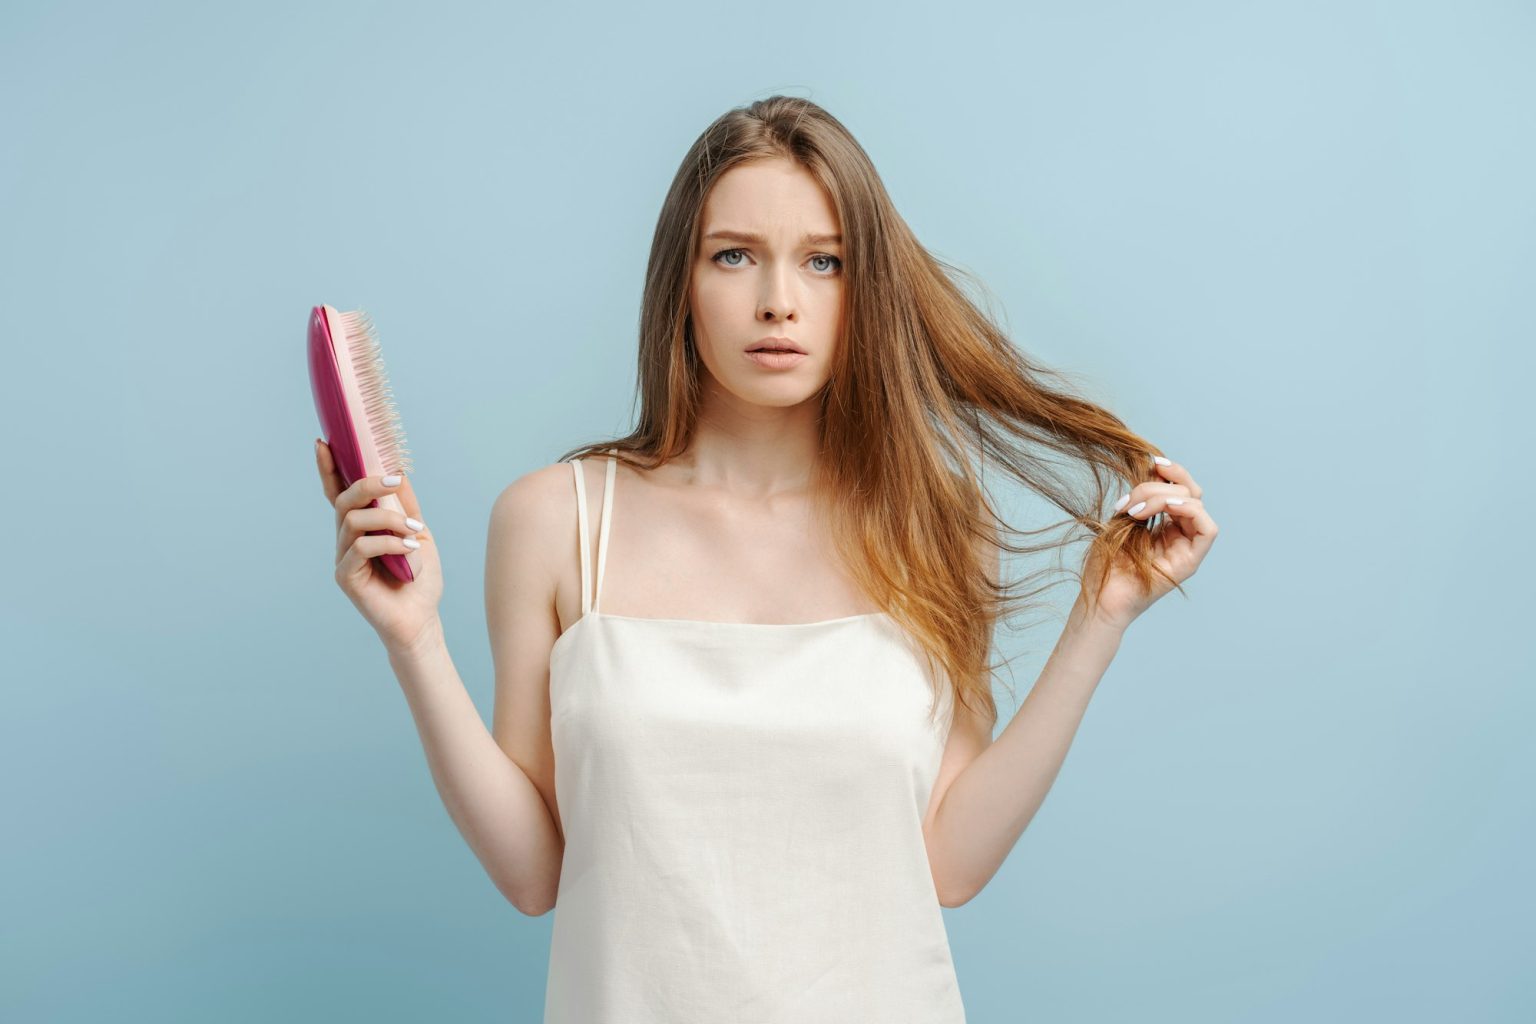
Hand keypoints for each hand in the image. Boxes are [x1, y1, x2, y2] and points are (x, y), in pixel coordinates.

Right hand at [316, 439, 445, 656]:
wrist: (421, 619)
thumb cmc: (418, 579)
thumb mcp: (418, 533)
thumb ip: (406, 505)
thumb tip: (398, 470)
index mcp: (360, 527)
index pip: (338, 492)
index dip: (328, 468)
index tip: (323, 442)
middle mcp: (346, 539)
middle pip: (344, 500)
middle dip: (368, 484)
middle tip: (394, 480)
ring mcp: (343, 558)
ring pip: (353, 521)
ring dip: (389, 519)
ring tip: (415, 532)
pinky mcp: (346, 577)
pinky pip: (361, 547)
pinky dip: (388, 542)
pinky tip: (409, 548)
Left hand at [1080, 455, 1218, 630]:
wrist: (1098, 598)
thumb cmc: (1105, 563)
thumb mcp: (1121, 518)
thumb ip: (1141, 496)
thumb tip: (1154, 466)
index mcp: (1165, 524)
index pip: (1181, 488)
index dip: (1171, 471)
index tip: (1150, 463)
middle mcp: (1180, 534)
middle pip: (1189, 492)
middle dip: (1158, 485)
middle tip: (1130, 500)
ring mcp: (1186, 548)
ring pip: (1195, 504)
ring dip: (1164, 498)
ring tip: (1135, 511)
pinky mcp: (1190, 563)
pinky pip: (1209, 530)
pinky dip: (1191, 511)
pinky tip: (1168, 508)